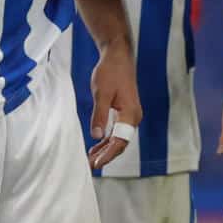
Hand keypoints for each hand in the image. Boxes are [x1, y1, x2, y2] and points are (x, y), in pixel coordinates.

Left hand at [87, 45, 141, 169]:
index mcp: (130, 114)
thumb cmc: (110, 72)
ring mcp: (130, 115)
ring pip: (118, 138)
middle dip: (106, 155)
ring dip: (105, 149)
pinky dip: (106, 139)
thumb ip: (100, 115)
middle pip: (121, 143)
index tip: (96, 164)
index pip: (120, 141)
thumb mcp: (102, 93)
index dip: (108, 154)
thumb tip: (96, 136)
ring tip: (90, 160)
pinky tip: (96, 146)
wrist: (118, 57)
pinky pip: (116, 130)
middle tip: (90, 166)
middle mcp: (133, 117)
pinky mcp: (124, 112)